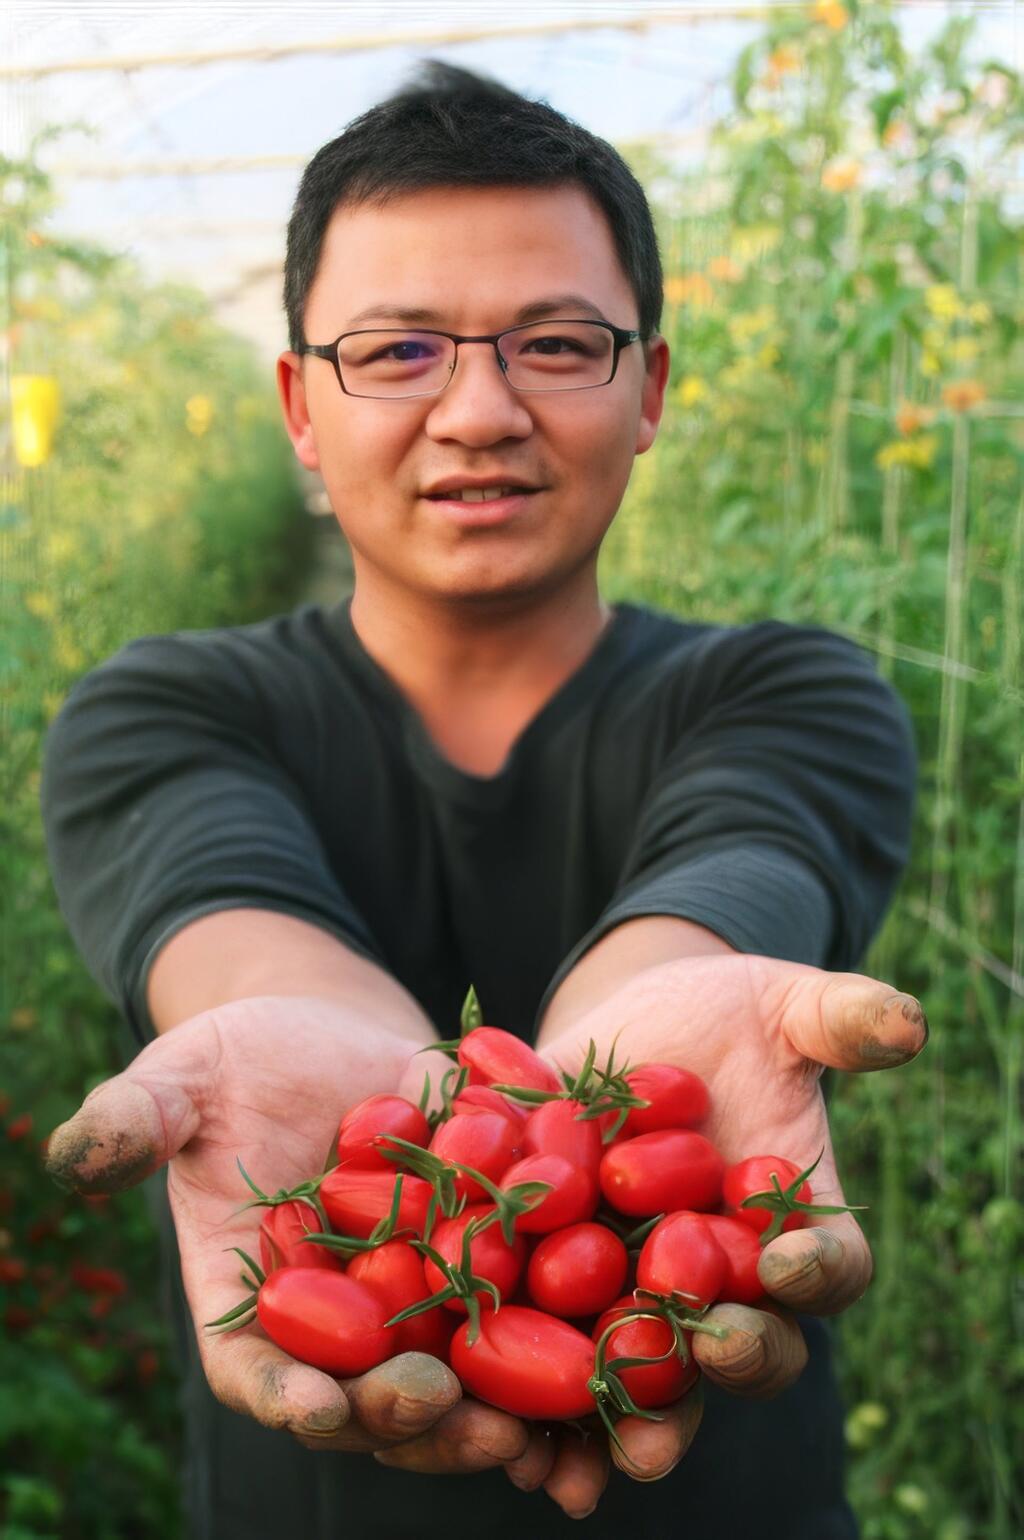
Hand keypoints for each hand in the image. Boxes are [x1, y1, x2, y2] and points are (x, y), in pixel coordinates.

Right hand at [43, 995, 528, 1472]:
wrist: (332, 1028)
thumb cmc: (239, 1055)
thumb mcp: (183, 1076)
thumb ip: (137, 1118)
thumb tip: (76, 1154)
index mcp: (249, 1294)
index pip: (257, 1365)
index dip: (285, 1393)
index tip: (321, 1410)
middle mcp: (334, 1315)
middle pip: (365, 1391)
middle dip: (405, 1415)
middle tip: (449, 1414)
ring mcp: (410, 1293)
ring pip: (450, 1371)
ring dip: (487, 1407)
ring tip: (528, 1424)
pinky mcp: (478, 1253)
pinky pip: (516, 1307)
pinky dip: (550, 1341)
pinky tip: (590, 1355)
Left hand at [522, 952, 926, 1506]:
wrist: (631, 1022)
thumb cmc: (729, 1016)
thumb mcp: (782, 1005)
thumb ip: (840, 1020)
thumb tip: (906, 1022)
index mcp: (794, 1227)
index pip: (829, 1268)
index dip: (818, 1270)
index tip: (793, 1259)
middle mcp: (727, 1280)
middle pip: (743, 1344)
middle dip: (730, 1356)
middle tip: (711, 1345)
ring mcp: (643, 1290)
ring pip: (649, 1371)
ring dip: (635, 1411)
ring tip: (615, 1432)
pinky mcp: (557, 1278)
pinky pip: (553, 1343)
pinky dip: (534, 1385)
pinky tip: (511, 1415)